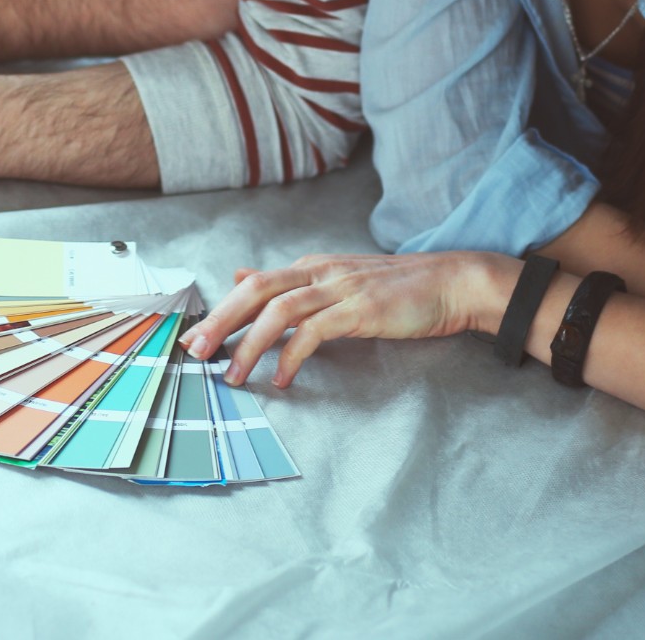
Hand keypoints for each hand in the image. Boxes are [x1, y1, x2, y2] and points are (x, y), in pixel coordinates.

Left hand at [178, 252, 513, 387]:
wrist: (451, 282)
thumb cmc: (397, 288)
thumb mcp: (336, 278)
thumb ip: (290, 282)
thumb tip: (241, 276)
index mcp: (311, 266)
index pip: (253, 284)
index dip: (220, 310)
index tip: (193, 337)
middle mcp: (320, 271)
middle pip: (255, 291)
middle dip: (221, 321)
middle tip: (194, 352)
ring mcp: (341, 288)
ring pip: (279, 310)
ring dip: (250, 344)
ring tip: (233, 375)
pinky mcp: (361, 309)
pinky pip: (315, 331)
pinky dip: (292, 355)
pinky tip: (283, 378)